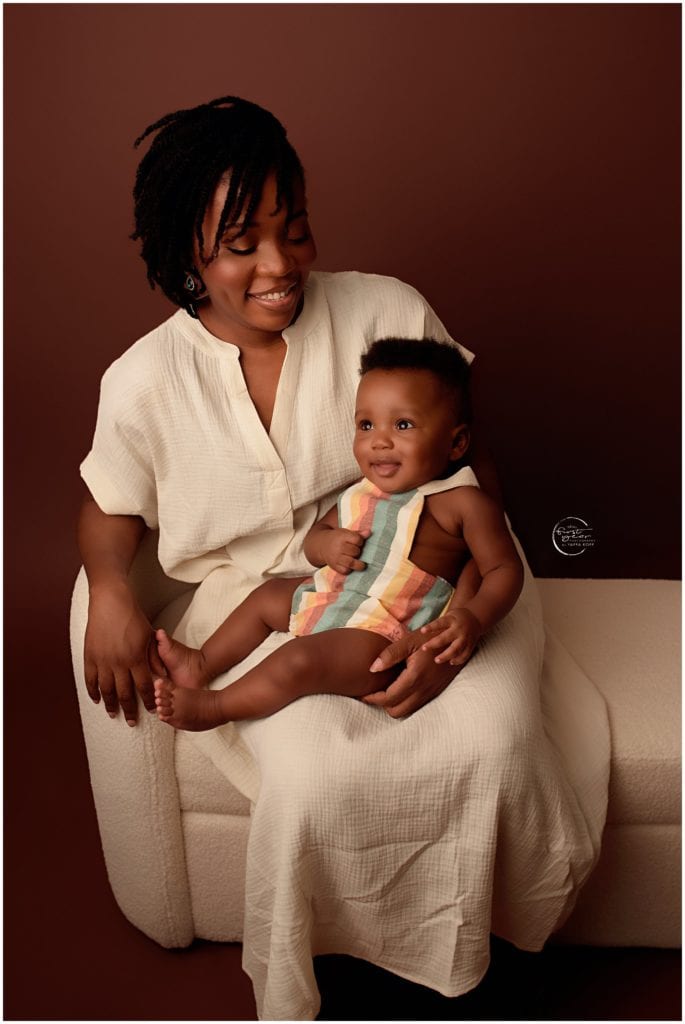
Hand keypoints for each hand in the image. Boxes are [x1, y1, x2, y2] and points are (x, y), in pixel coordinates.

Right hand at [84, 580, 167, 724]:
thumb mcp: (149, 637)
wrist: (111, 602)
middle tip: (132, 722)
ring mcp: (102, 660)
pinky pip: (90, 679)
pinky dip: (92, 691)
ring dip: (110, 705)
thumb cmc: (133, 617)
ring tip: (113, 714)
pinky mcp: (89, 656)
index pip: (144, 687)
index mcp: (136, 658)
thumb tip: (161, 676)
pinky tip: (96, 699)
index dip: (148, 701)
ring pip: (106, 690)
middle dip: (130, 710)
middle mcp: (119, 663)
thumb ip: (155, 657)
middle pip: (124, 694)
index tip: (151, 710)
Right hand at [319, 527, 370, 574]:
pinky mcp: (334, 566)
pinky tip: (351, 566)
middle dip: (358, 552)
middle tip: (357, 552)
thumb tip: (369, 532)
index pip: (357, 539)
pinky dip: (350, 570)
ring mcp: (336, 558)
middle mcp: (338, 547)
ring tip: (361, 563)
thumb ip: (358, 533)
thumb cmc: (338, 539)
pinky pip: (345, 571)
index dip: (360, 541)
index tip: (359, 542)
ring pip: (350, 562)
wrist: (321, 545)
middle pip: (355, 551)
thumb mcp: (346, 533)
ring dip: (358, 564)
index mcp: (342, 536)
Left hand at [363, 630, 460, 718]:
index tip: (363, 693)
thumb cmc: (430, 638)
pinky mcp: (436, 692)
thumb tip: (372, 669)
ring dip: (393, 704)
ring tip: (384, 690)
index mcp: (416, 677)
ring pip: (407, 711)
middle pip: (396, 711)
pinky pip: (416, 706)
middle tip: (373, 692)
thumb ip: (390, 655)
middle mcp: (424, 689)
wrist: (457, 640)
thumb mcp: (409, 641)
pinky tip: (399, 687)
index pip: (389, 698)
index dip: (373, 698)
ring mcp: (431, 693)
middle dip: (382, 704)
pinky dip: (404, 702)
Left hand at [417, 608, 482, 665]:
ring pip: (456, 649)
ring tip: (437, 660)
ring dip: (446, 655)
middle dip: (434, 644)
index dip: (431, 627)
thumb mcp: (448, 616)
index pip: (440, 623)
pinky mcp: (471, 645)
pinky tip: (451, 662)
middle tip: (424, 648)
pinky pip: (465, 655)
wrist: (475, 618)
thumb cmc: (456, 618)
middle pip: (446, 638)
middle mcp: (459, 629)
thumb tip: (420, 632)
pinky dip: (458, 660)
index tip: (422, 631)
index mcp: (451, 620)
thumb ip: (438, 625)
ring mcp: (465, 638)